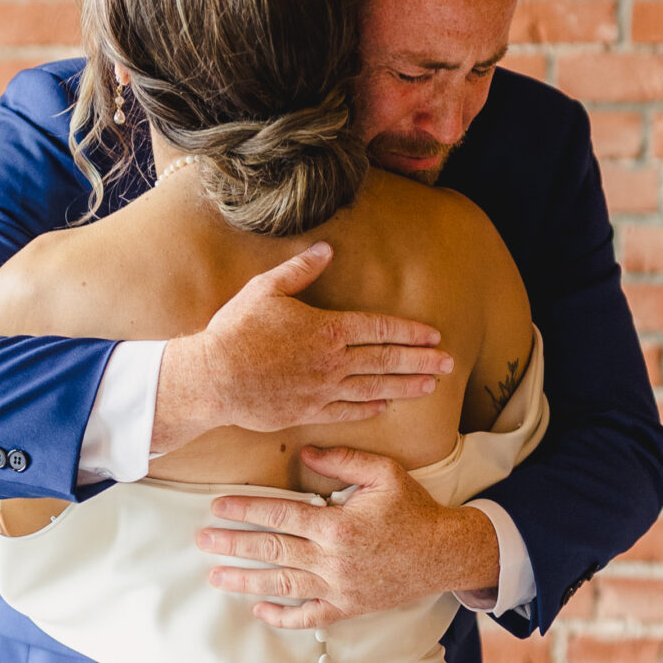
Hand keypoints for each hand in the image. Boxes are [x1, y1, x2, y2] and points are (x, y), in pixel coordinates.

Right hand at [152, 242, 452, 455]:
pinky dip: (369, 409)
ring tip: (430, 386)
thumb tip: (327, 249)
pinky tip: (385, 407)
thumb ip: (300, 270)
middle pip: (386, 360)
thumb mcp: (266, 289)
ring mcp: (322, 390)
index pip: (380, 328)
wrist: (212, 378)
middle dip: (421, 361)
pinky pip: (347, 412)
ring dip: (404, 387)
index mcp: (327, 329)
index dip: (410, 332)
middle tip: (450, 363)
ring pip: (374, 389)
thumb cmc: (235, 331)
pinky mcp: (308, 413)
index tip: (434, 335)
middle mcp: (332, 362)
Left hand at [196, 448, 500, 628]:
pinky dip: (282, 617)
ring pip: (282, 586)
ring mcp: (338, 589)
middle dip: (232, 545)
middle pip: (271, 551)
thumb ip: (343, 460)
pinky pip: (309, 618)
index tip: (216, 506)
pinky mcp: (347, 608)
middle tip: (201, 541)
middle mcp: (332, 561)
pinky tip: (258, 610)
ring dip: (245, 581)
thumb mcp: (384, 473)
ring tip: (215, 576)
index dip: (245, 510)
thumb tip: (304, 453)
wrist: (445, 553)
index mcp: (337, 526)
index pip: (279, 516)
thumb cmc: (414, 510)